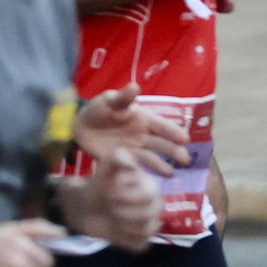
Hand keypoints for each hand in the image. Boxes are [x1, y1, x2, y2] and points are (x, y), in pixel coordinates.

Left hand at [65, 149, 161, 252]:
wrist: (84, 206)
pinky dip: (123, 238)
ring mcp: (150, 224)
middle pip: (150, 213)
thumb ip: (116, 158)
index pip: (148, 193)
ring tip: (111, 215)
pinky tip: (115, 229)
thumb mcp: (104, 168)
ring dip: (121, 222)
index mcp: (150, 186)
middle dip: (122, 208)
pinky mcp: (141, 241)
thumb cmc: (98, 184)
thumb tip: (128, 159)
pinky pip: (139, 244)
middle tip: (108, 203)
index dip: (125, 193)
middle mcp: (155, 206)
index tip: (108, 189)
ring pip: (146, 230)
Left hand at [75, 84, 189, 175]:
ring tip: (170, 173)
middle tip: (185, 159)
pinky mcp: (124, 161)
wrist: (81, 126)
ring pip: (151, 157)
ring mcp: (135, 150)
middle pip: (161, 144)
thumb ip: (122, 98)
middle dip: (173, 151)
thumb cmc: (99, 110)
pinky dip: (140, 172)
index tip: (185, 138)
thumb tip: (134, 86)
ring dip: (161, 165)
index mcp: (143, 119)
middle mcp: (143, 136)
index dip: (172, 131)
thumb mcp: (109, 101)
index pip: (161, 125)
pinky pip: (134, 167)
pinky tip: (146, 180)